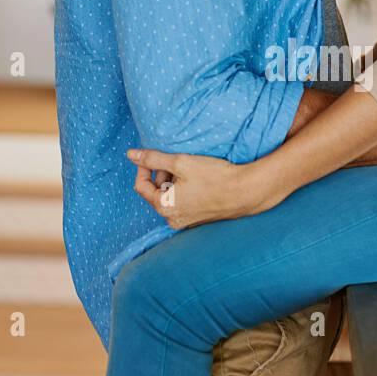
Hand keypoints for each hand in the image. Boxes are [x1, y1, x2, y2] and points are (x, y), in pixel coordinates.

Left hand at [126, 148, 273, 228]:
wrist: (245, 191)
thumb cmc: (214, 177)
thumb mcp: (181, 162)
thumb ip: (153, 158)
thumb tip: (131, 154)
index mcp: (164, 207)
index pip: (141, 186)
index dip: (143, 168)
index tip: (151, 156)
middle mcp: (172, 218)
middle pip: (156, 192)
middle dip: (161, 174)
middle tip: (175, 160)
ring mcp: (186, 221)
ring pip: (170, 197)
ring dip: (173, 182)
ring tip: (189, 168)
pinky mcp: (198, 219)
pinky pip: (183, 203)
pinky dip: (184, 190)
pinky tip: (198, 179)